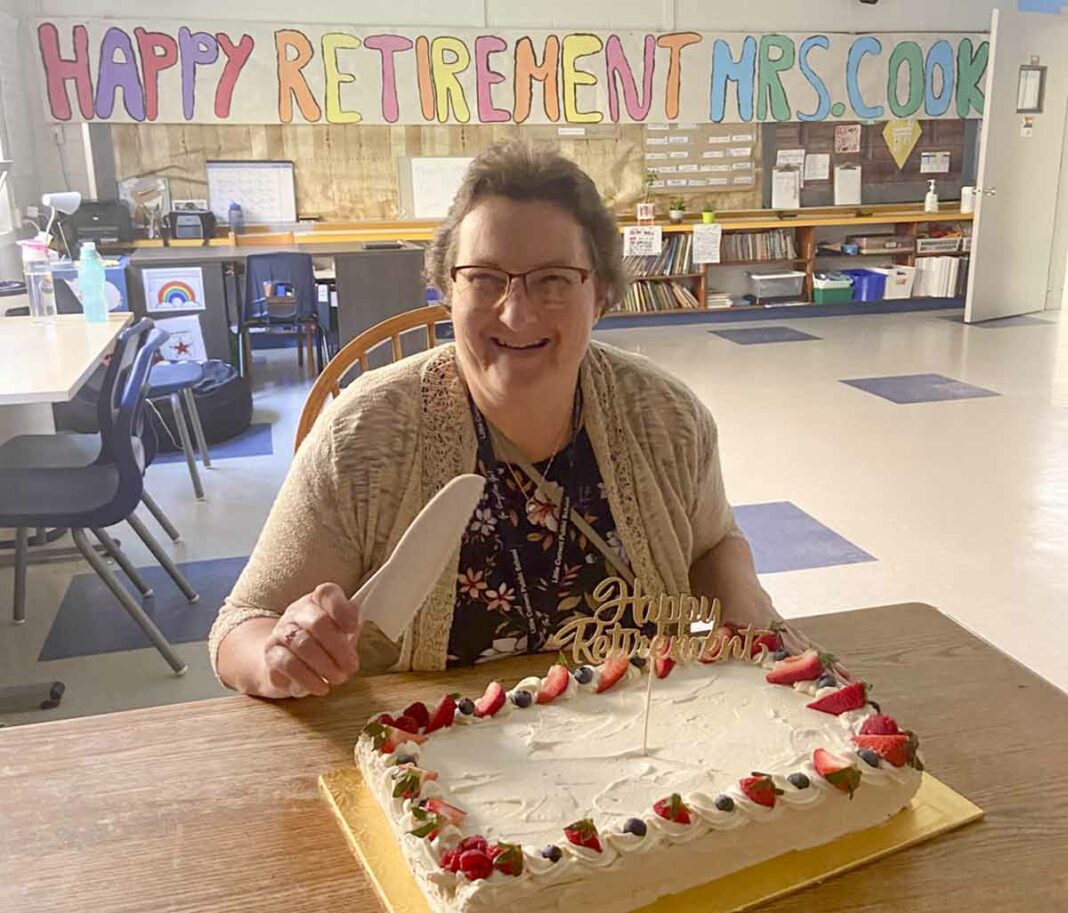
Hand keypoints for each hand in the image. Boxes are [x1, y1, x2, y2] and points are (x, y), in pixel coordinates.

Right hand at [262, 583, 360, 698]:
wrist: (283, 662)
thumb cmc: (320, 645)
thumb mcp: (339, 632)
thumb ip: (350, 626)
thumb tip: (356, 624)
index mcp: (316, 601)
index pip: (327, 594)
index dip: (342, 609)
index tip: (353, 628)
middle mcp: (296, 613)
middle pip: (317, 622)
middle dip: (339, 647)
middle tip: (351, 666)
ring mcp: (281, 632)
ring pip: (303, 644)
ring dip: (325, 665)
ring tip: (339, 678)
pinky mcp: (271, 654)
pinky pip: (289, 665)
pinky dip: (308, 678)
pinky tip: (321, 687)